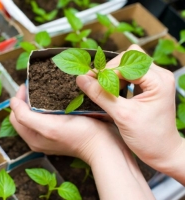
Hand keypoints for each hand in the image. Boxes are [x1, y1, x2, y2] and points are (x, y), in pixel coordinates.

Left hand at [9, 84, 125, 162]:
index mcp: (32, 137)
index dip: (19, 98)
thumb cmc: (79, 135)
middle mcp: (38, 137)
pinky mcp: (60, 130)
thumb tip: (12, 102)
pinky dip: (47, 104)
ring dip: (37, 100)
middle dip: (27, 98)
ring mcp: (49, 134)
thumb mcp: (49, 127)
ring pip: (35, 113)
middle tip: (35, 85)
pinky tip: (55, 97)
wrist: (102, 144)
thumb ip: (26, 117)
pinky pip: (47, 115)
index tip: (28, 85)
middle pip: (24, 114)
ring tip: (44, 88)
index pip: (15, 115)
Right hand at [76, 44, 184, 183]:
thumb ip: (101, 95)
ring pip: (128, 65)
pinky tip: (112, 91)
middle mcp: (159, 76)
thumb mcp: (122, 116)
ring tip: (104, 89)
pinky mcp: (150, 87)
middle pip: (128, 58)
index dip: (106, 70)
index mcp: (158, 80)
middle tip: (96, 83)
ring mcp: (155, 80)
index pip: (126, 63)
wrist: (163, 152)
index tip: (89, 79)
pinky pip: (131, 75)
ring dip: (113, 74)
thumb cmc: (148, 138)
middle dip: (110, 69)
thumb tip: (81, 79)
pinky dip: (118, 80)